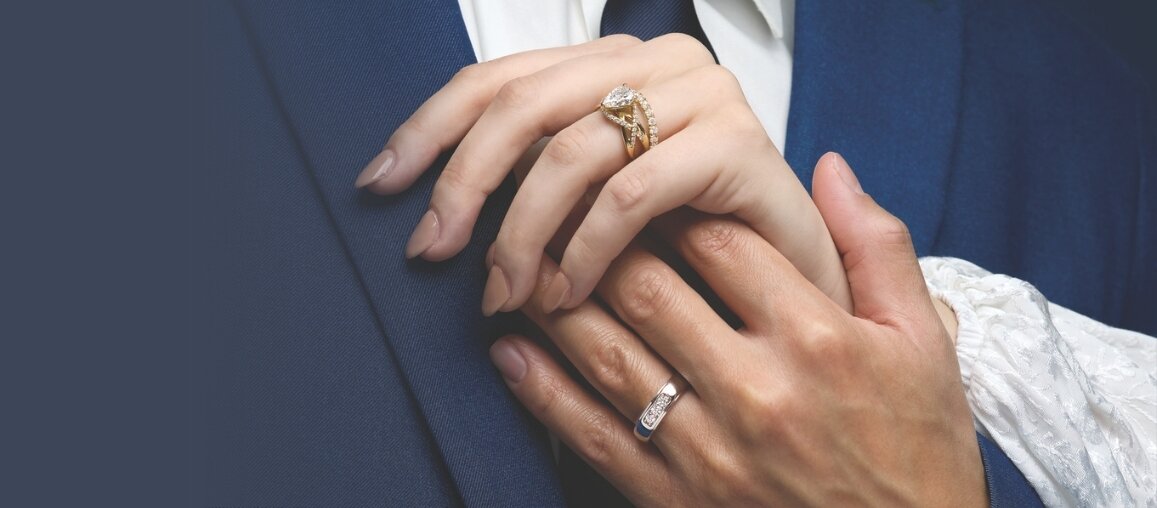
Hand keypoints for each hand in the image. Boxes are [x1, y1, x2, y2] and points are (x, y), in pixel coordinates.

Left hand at [357, 35, 850, 314]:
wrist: (804, 292)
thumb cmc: (699, 252)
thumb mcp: (600, 202)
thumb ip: (539, 179)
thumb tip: (443, 203)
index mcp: (618, 64)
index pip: (500, 77)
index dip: (430, 129)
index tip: (382, 184)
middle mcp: (660, 64)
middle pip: (522, 105)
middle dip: (463, 184)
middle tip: (434, 251)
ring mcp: (706, 98)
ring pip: (569, 151)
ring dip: (520, 232)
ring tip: (505, 291)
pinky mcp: (740, 146)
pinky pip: (630, 192)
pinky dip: (583, 248)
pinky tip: (565, 292)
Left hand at [488, 154, 983, 505]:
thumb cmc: (918, 448)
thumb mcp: (925, 343)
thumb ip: (878, 249)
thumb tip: (831, 168)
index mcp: (817, 338)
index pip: (720, 241)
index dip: (670, 199)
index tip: (640, 176)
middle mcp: (756, 389)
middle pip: (650, 288)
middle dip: (599, 241)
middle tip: (564, 206)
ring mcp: (709, 448)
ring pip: (609, 354)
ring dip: (557, 302)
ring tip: (526, 264)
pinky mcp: (675, 498)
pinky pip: (594, 436)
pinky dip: (542, 391)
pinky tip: (509, 351)